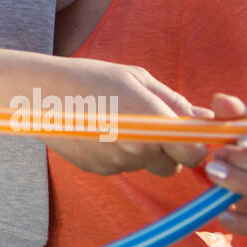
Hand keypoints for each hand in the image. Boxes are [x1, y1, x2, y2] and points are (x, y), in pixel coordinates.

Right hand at [44, 60, 207, 177]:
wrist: (41, 94)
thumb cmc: (91, 77)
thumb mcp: (138, 79)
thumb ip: (174, 102)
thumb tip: (205, 119)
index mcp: (154, 122)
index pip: (193, 154)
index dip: (193, 145)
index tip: (184, 131)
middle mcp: (139, 148)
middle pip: (171, 166)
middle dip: (167, 149)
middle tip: (147, 122)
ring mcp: (117, 162)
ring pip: (144, 164)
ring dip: (140, 150)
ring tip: (114, 119)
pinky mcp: (99, 169)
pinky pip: (120, 166)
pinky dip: (116, 152)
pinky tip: (98, 129)